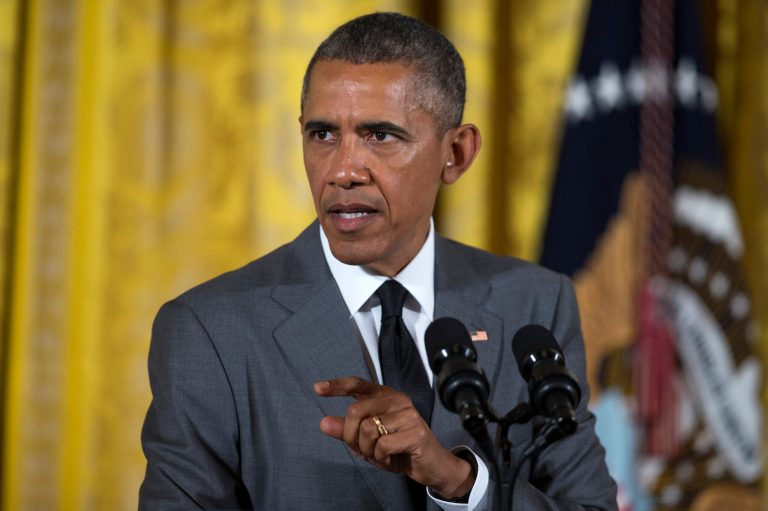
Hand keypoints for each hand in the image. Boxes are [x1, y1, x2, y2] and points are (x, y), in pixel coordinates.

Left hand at [314, 376, 473, 498]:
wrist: (431, 466)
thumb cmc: (399, 450)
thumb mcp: (368, 442)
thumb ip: (347, 431)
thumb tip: (324, 423)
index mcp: (385, 397)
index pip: (358, 384)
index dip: (337, 385)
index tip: (318, 388)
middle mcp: (396, 400)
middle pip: (355, 411)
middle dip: (351, 436)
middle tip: (364, 450)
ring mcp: (407, 414)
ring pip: (367, 430)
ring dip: (368, 450)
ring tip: (380, 454)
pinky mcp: (414, 431)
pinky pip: (381, 445)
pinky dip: (380, 458)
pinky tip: (390, 458)